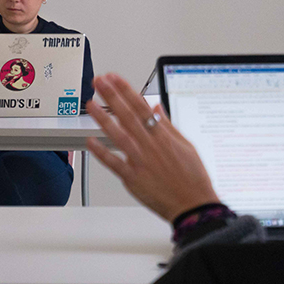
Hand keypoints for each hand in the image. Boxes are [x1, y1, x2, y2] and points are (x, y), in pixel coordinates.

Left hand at [86, 73, 218, 221]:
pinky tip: (90, 141)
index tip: (114, 78)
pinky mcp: (133, 179)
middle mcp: (150, 146)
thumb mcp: (186, 145)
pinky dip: (102, 152)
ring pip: (118, 136)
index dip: (126, 90)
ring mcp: (140, 161)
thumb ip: (168, 125)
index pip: (141, 106)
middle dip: (111, 96)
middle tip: (98, 82)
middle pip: (127, 116)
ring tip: (90, 104)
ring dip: (103, 119)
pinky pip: (114, 163)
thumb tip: (157, 107)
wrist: (193, 205)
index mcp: (163, 136)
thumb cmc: (192, 177)